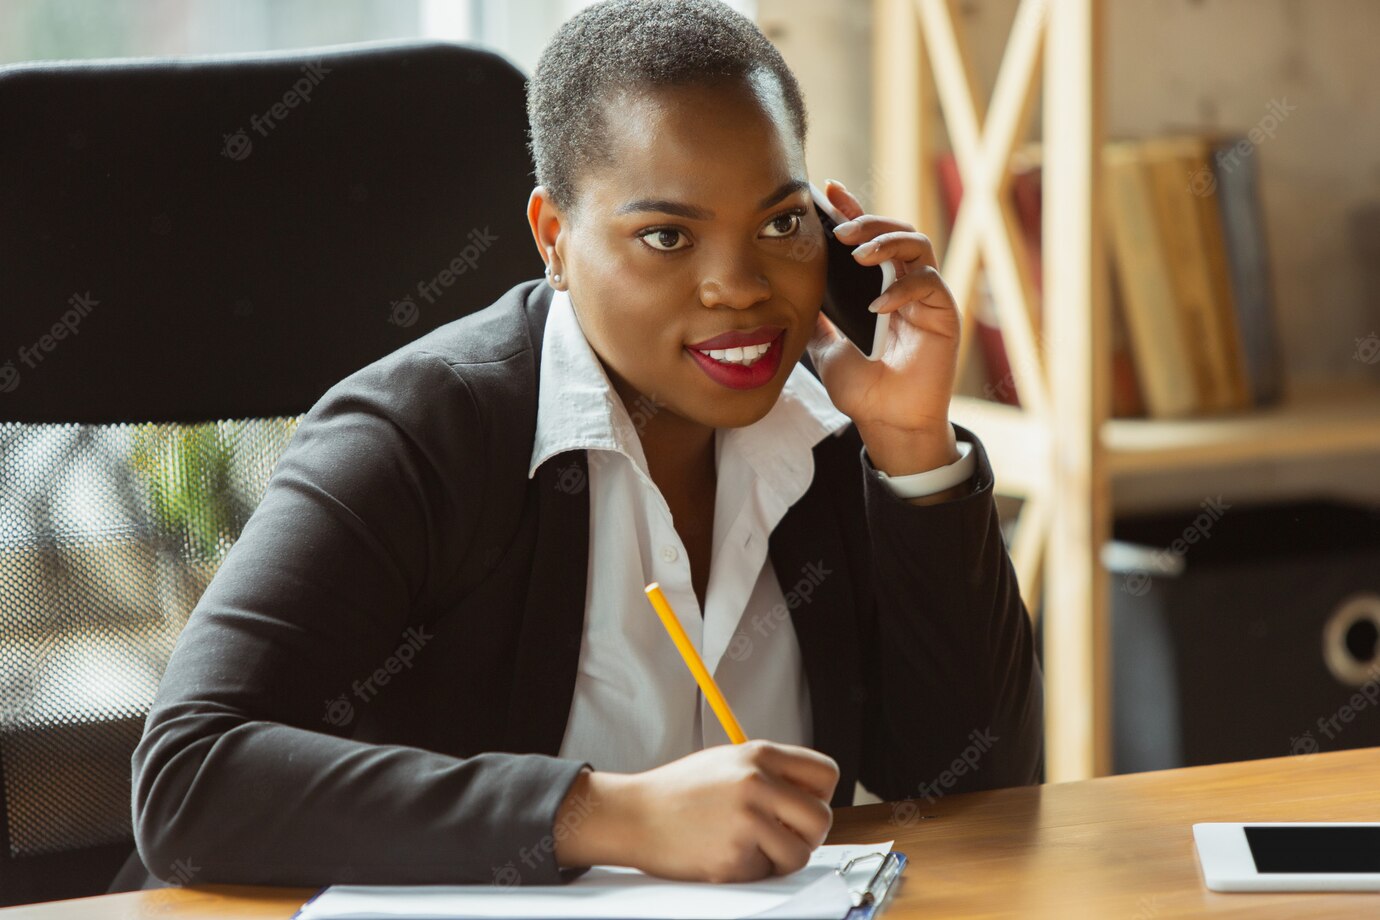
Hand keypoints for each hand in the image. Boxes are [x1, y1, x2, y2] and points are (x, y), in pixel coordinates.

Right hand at [555, 740, 838, 882]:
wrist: (635, 815)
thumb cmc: (679, 791)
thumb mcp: (729, 761)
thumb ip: (770, 772)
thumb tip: (811, 795)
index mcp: (759, 754)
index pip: (826, 773)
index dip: (820, 794)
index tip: (803, 804)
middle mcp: (757, 784)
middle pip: (821, 817)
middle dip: (809, 833)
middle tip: (785, 835)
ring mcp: (746, 821)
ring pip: (801, 853)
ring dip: (784, 857)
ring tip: (754, 846)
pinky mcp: (734, 857)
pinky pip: (767, 872)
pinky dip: (752, 869)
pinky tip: (726, 851)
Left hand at [806, 179, 961, 475]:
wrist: (886, 424)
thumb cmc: (863, 391)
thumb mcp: (826, 348)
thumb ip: (816, 320)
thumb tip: (792, 293)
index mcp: (882, 289)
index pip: (871, 239)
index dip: (853, 211)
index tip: (828, 189)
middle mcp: (908, 287)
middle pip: (899, 231)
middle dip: (870, 221)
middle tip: (841, 228)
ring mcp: (928, 299)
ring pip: (919, 245)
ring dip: (888, 241)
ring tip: (858, 254)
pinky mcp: (945, 315)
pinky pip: (928, 283)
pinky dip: (901, 288)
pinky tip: (877, 306)